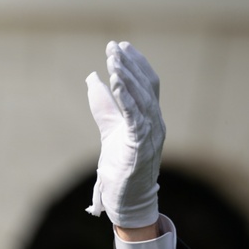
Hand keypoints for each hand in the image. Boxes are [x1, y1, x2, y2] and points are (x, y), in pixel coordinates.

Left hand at [85, 42, 164, 229]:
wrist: (127, 202)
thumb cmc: (120, 169)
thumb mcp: (110, 130)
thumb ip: (104, 106)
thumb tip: (92, 78)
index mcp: (150, 119)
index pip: (148, 84)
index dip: (136, 64)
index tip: (121, 46)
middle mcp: (156, 123)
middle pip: (146, 87)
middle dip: (129, 65)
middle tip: (113, 48)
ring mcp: (151, 135)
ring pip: (143, 98)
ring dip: (127, 77)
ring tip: (114, 60)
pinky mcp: (141, 147)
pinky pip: (135, 117)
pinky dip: (126, 98)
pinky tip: (114, 82)